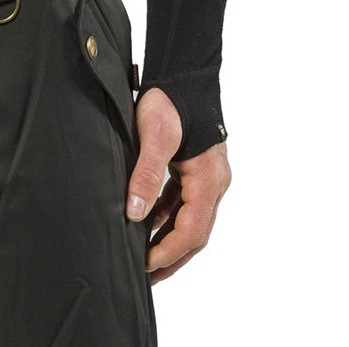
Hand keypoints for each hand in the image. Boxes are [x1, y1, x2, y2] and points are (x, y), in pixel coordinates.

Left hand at [123, 86, 232, 283]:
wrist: (181, 71)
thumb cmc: (170, 100)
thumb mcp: (155, 136)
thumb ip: (146, 175)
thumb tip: (133, 213)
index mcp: (208, 178)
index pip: (193, 230)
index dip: (169, 251)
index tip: (145, 265)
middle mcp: (214, 182)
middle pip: (196, 232)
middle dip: (172, 256)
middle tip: (146, 277)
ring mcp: (207, 176)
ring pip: (190, 219)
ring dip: (169, 239)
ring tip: (144, 257)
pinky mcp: (195, 168)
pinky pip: (184, 202)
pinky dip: (168, 217)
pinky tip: (147, 223)